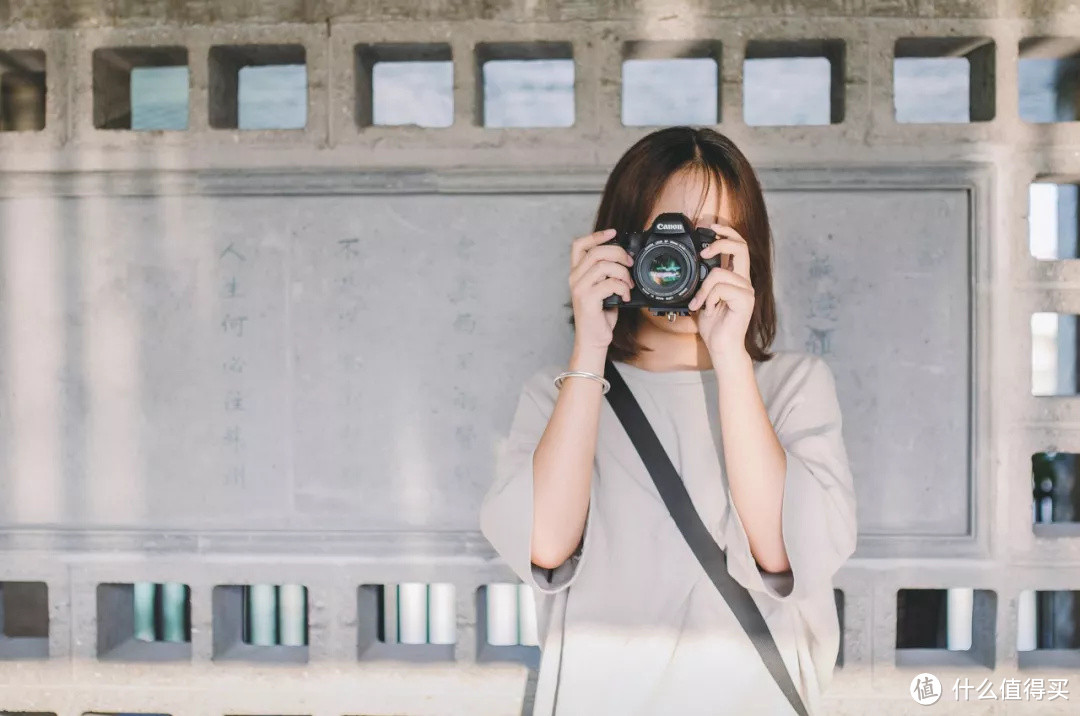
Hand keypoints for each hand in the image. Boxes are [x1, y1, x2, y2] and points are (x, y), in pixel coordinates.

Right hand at [569, 228, 633, 352]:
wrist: (593, 339)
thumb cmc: (599, 315)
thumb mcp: (603, 289)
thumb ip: (608, 273)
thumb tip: (626, 258)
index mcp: (577, 273)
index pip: (579, 245)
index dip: (596, 235)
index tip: (614, 232)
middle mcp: (575, 278)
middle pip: (596, 252)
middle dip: (618, 253)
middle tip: (629, 263)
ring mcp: (579, 289)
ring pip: (603, 265)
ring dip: (622, 272)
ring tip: (628, 284)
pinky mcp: (587, 300)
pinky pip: (609, 284)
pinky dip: (622, 288)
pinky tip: (625, 296)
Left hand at [687, 223, 754, 361]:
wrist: (721, 346)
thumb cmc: (714, 325)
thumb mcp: (702, 298)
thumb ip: (702, 282)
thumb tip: (690, 268)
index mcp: (736, 278)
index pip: (739, 246)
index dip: (728, 233)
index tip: (712, 227)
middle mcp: (744, 281)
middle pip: (740, 247)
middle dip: (720, 242)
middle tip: (703, 253)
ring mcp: (747, 290)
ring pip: (719, 272)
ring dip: (703, 289)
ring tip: (700, 304)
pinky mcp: (745, 299)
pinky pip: (720, 288)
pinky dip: (709, 298)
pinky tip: (710, 310)